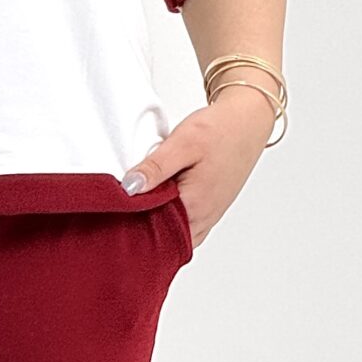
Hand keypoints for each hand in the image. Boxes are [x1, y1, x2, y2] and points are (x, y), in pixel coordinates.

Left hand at [122, 83, 278, 251]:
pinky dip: (168, 219)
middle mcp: (203, 219)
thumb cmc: (220, 130)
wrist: (248, 122)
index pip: (152, 231)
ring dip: (155, 224)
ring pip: (174, 235)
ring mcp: (208, 217)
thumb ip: (155, 168)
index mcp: (195, 206)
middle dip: (140, 228)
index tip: (112, 207)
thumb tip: (127, 189)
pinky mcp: (209, 210)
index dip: (129, 221)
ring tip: (136, 203)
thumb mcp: (182, 143)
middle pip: (163, 239)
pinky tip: (156, 202)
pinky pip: (185, 227)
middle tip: (119, 207)